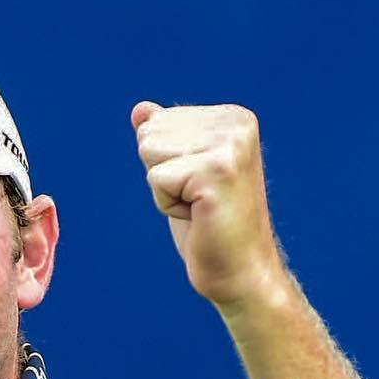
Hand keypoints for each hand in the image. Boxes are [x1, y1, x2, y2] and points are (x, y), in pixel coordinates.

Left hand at [131, 101, 285, 308]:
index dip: (165, 164)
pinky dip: (167, 205)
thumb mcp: (181, 172)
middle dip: (162, 175)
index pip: (156, 123)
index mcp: (233, 117)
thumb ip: (165, 136)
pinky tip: (198, 215)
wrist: (238, 270)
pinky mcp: (217, 172)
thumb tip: (140, 109)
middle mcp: (236, 124)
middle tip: (196, 199)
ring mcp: (229, 147)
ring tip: (198, 206)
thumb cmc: (208, 224)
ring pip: (150, 152)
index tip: (197, 186)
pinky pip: (156, 178)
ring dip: (164, 190)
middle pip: (149, 135)